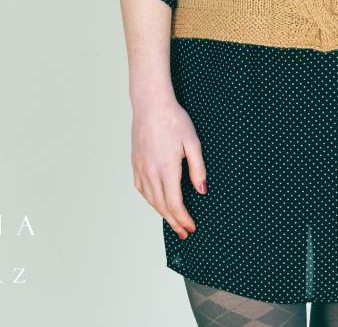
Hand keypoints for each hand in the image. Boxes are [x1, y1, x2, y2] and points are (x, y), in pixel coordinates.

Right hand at [130, 95, 207, 239]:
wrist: (151, 104)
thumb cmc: (174, 120)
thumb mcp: (192, 142)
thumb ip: (198, 168)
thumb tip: (202, 191)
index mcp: (167, 169)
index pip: (175, 204)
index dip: (183, 219)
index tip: (191, 228)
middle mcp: (151, 172)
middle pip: (162, 206)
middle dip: (174, 222)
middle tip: (183, 233)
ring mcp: (141, 168)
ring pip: (150, 199)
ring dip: (162, 213)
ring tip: (172, 221)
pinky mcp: (135, 162)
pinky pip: (141, 188)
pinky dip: (150, 200)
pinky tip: (156, 201)